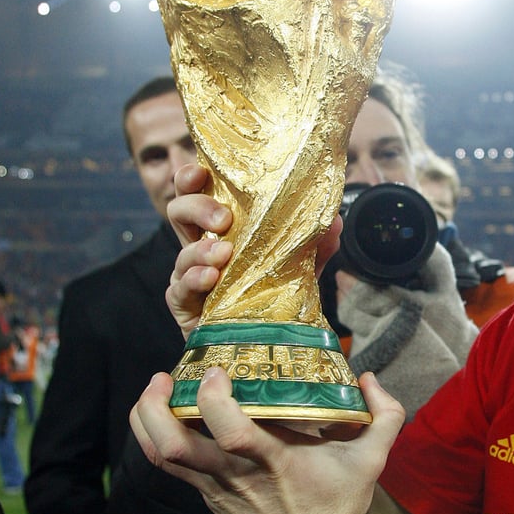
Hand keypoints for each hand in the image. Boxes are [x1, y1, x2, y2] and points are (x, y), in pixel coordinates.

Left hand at [129, 368, 405, 513]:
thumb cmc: (338, 509)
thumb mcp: (372, 461)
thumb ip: (384, 415)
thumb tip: (369, 378)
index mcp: (273, 461)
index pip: (231, 431)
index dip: (213, 398)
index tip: (216, 371)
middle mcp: (234, 474)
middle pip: (174, 445)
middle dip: (157, 407)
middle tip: (165, 375)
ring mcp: (215, 488)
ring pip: (161, 456)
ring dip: (147, 419)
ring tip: (156, 388)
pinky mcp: (206, 496)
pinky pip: (168, 466)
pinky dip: (155, 437)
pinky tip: (164, 414)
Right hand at [165, 164, 343, 336]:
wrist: (260, 342)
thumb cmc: (270, 295)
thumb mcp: (298, 267)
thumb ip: (315, 245)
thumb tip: (336, 220)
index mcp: (220, 228)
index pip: (197, 193)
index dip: (191, 178)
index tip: (200, 172)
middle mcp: (199, 246)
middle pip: (178, 212)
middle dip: (196, 207)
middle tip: (224, 218)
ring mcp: (188, 275)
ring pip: (181, 253)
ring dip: (200, 250)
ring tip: (223, 253)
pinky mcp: (184, 305)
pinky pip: (178, 290)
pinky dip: (193, 280)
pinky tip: (211, 279)